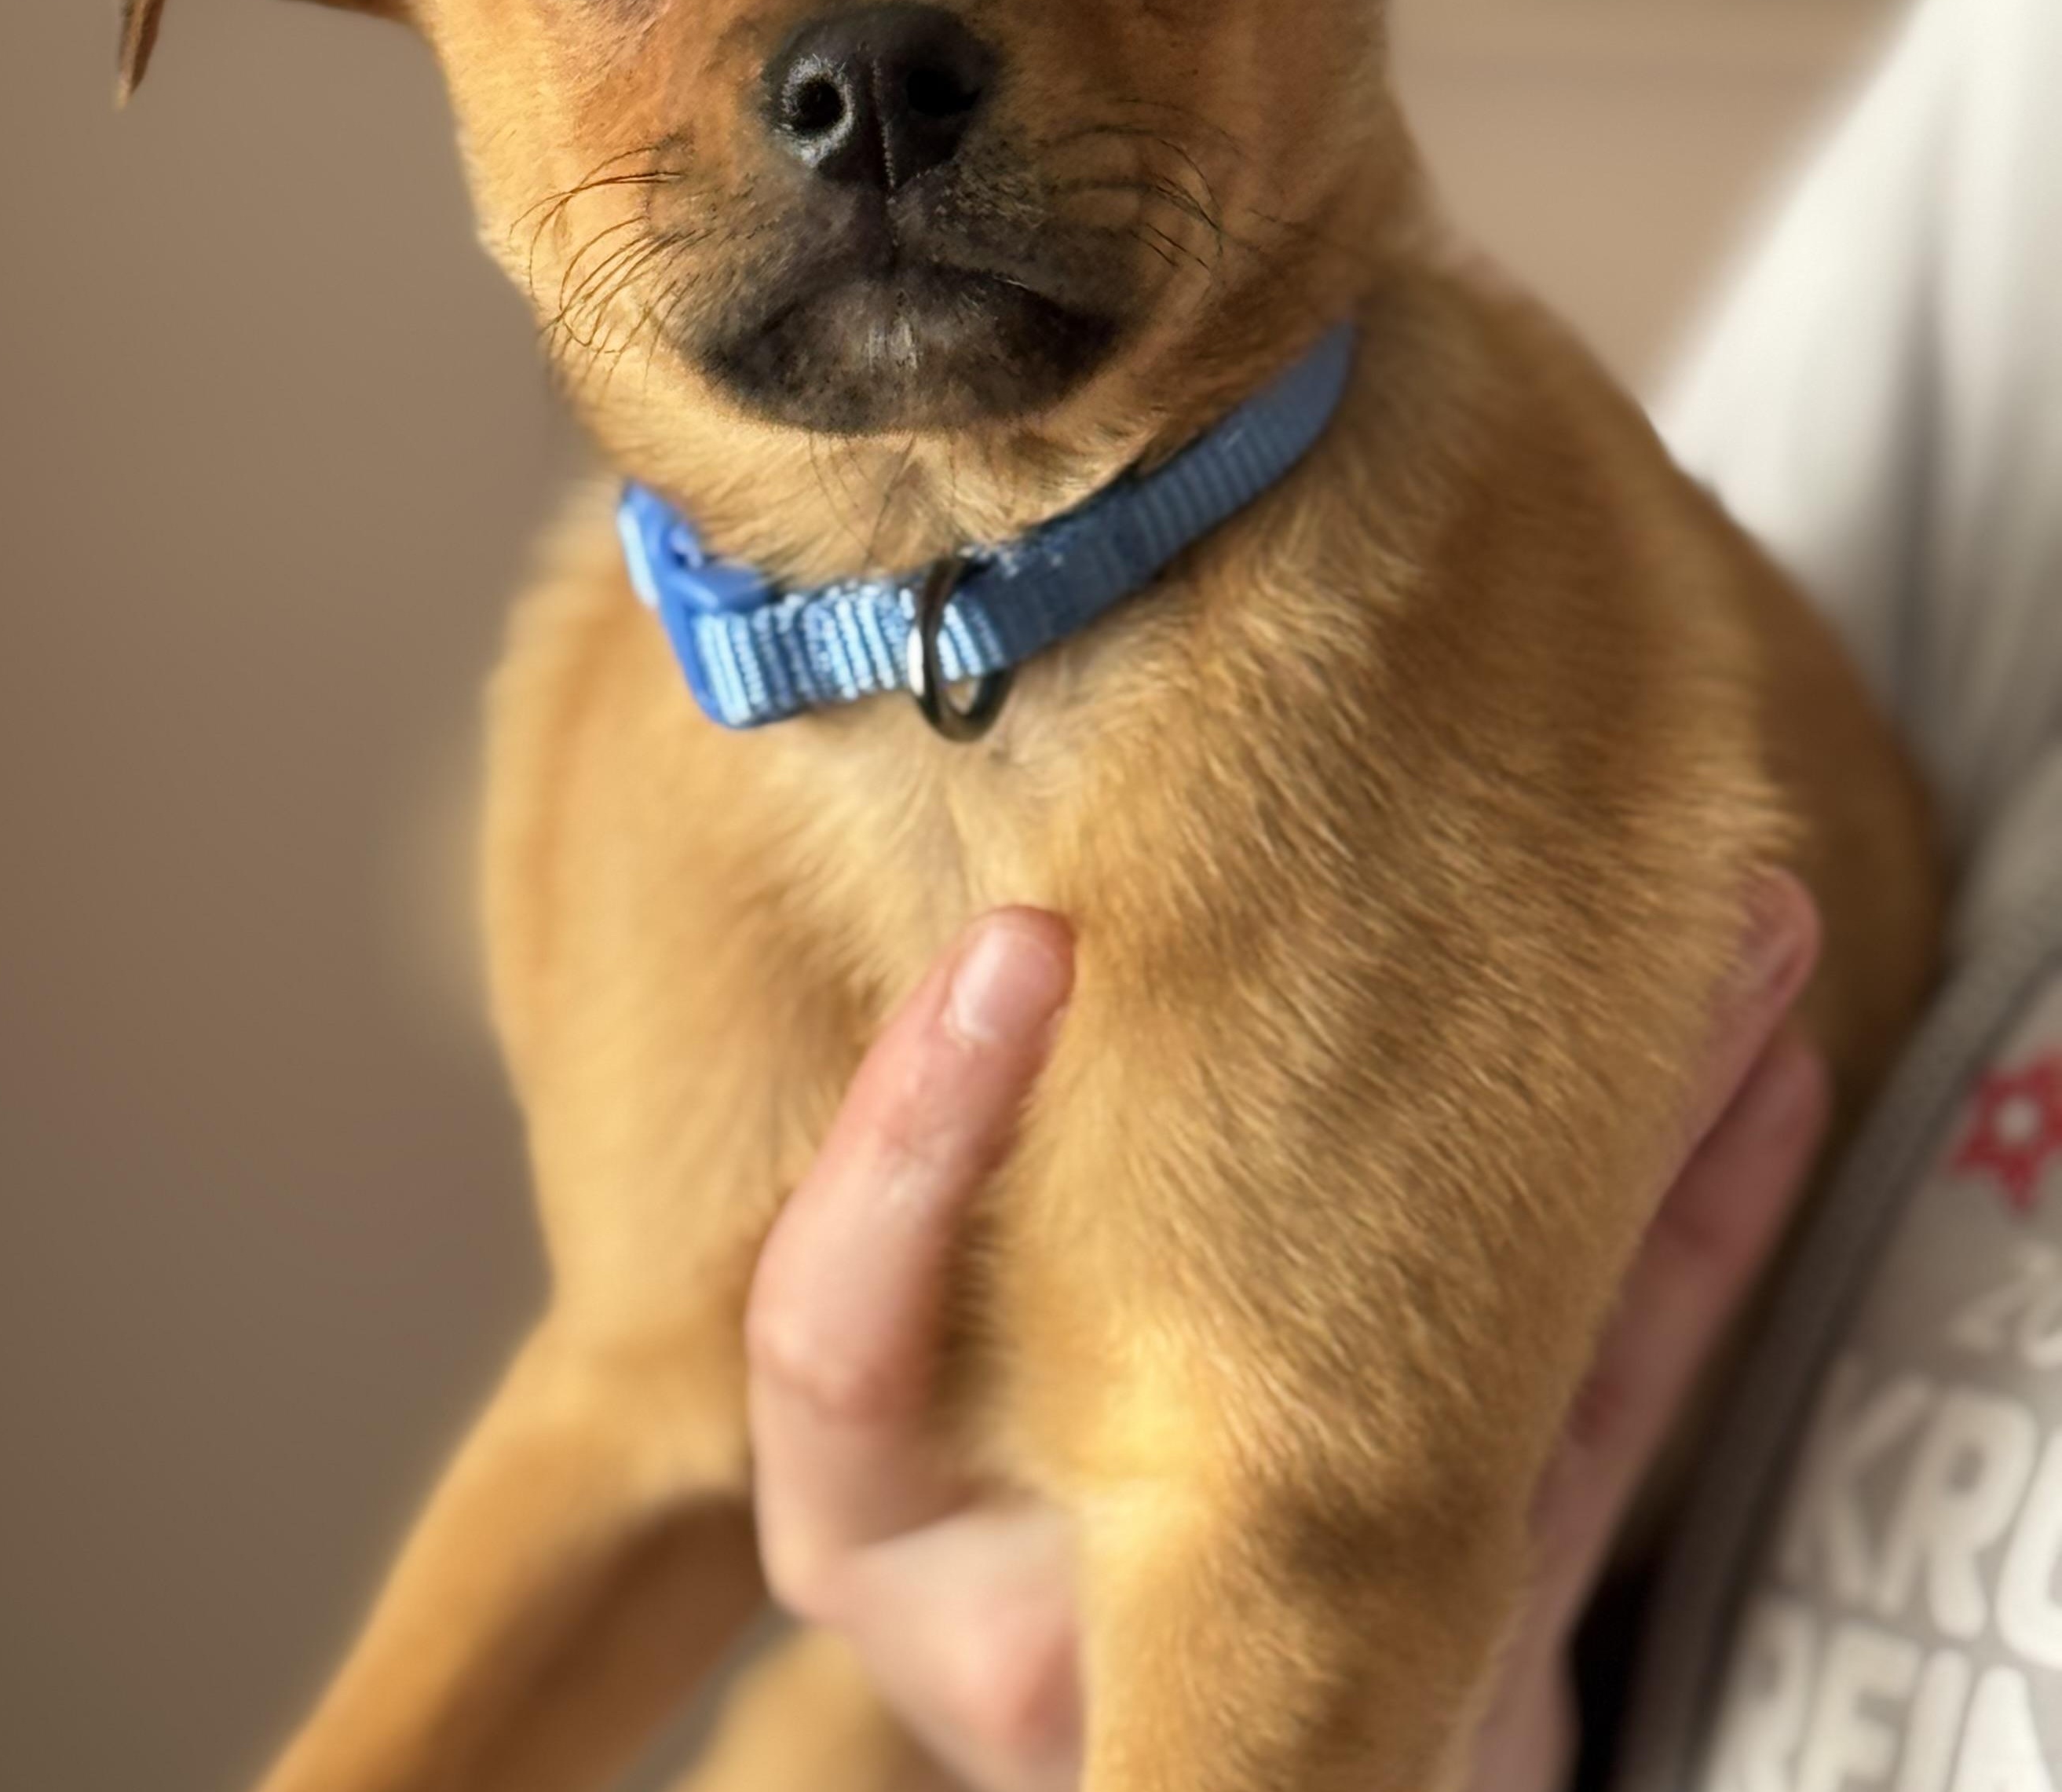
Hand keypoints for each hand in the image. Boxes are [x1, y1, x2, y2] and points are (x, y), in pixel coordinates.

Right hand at [742, 885, 1829, 1791]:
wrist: (1198, 1760)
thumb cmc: (987, 1537)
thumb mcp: (891, 1410)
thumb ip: (924, 1209)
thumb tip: (996, 886)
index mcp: (879, 1526)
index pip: (835, 1341)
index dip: (905, 1143)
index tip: (1014, 939)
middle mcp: (1043, 1617)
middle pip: (1145, 1358)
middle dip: (1255, 1116)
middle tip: (1343, 906)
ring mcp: (1262, 1652)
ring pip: (1419, 1386)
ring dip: (1570, 1135)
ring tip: (1696, 938)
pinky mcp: (1460, 1655)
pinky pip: (1585, 1442)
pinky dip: (1682, 1241)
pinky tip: (1756, 1079)